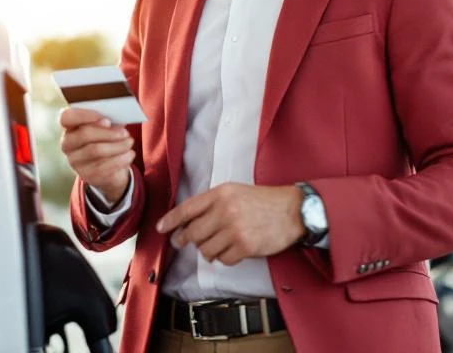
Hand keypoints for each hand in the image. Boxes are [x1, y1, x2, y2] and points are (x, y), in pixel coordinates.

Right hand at [59, 107, 134, 203]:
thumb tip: (119, 117)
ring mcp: (74, 161)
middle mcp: (67, 144)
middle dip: (108, 133)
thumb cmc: (106, 139)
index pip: (66, 117)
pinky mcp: (86, 175)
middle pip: (84, 134)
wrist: (109, 167)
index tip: (106, 119)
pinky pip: (103, 166)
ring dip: (117, 146)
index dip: (84, 115)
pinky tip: (130, 154)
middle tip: (125, 133)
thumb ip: (108, 119)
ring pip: (95, 150)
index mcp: (69, 126)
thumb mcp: (106, 127)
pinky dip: (120, 159)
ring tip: (130, 142)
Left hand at [156, 183, 303, 265]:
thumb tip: (187, 223)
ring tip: (217, 244)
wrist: (292, 210)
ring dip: (208, 250)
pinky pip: (223, 259)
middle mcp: (225, 210)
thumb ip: (211, 203)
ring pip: (205, 249)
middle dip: (185, 240)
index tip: (161, 228)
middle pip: (192, 233)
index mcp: (220, 194)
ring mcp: (234, 230)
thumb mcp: (234, 191)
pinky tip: (232, 250)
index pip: (187, 209)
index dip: (170, 220)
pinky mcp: (245, 247)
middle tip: (183, 242)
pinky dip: (224, 257)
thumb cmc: (262, 201)